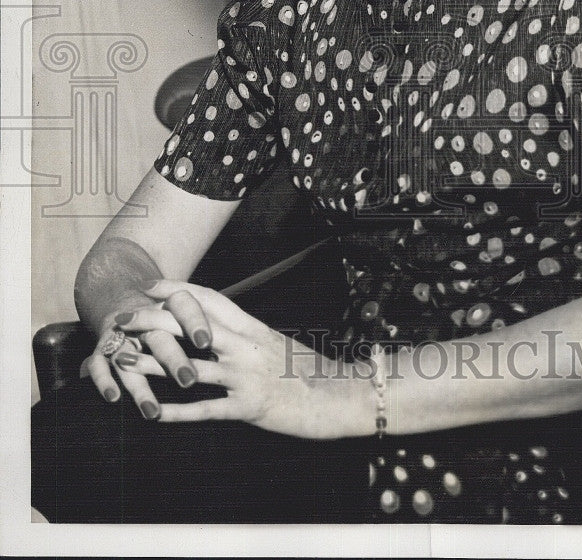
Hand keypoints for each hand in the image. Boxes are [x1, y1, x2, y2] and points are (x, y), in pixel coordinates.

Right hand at [81, 287, 212, 419]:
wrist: (127, 299)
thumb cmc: (173, 314)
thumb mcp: (193, 309)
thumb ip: (216, 319)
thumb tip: (253, 336)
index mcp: (169, 304)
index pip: (182, 304)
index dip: (194, 322)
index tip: (206, 342)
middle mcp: (145, 318)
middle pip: (158, 335)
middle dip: (172, 359)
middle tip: (188, 381)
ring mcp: (122, 333)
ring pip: (128, 355)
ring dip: (140, 385)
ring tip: (152, 411)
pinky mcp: (102, 348)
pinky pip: (98, 364)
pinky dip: (104, 380)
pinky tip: (113, 398)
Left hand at [114, 280, 345, 437]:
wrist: (340, 394)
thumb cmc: (310, 370)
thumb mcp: (278, 343)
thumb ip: (250, 335)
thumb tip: (225, 329)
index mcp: (253, 328)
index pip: (210, 300)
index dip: (177, 291)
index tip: (150, 285)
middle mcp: (246, 346)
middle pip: (191, 326)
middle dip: (153, 320)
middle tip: (122, 319)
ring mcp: (245, 376)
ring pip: (189, 366)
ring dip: (152, 364)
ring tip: (122, 360)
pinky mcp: (248, 407)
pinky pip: (206, 409)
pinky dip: (177, 412)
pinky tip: (153, 414)